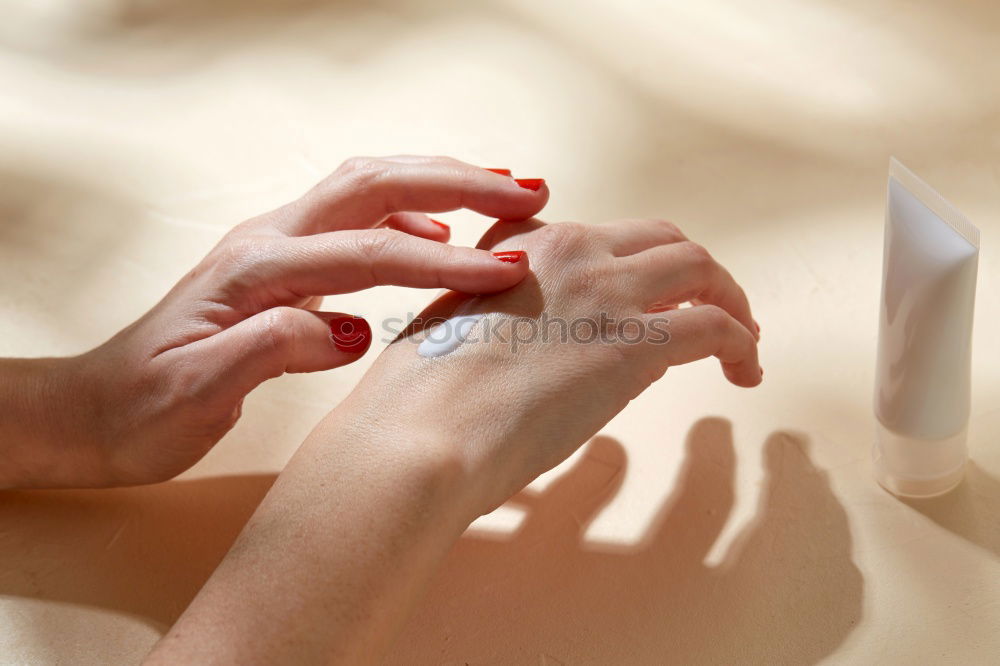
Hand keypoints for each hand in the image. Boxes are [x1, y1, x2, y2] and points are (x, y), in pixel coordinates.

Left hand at [6, 156, 547, 487]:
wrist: (94, 408)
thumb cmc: (141, 409)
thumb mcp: (195, 395)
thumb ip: (268, 351)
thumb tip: (348, 331)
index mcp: (254, 271)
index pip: (369, 252)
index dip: (442, 263)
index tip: (505, 272)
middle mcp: (267, 240)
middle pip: (375, 185)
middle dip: (457, 183)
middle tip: (526, 192)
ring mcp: (276, 244)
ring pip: (369, 188)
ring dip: (439, 183)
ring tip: (502, 191)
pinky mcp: (283, 262)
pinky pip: (359, 218)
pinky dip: (411, 214)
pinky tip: (439, 234)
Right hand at [340, 217, 761, 514]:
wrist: (419, 436)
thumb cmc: (416, 400)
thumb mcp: (455, 329)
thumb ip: (506, 313)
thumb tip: (553, 336)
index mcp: (521, 244)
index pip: (603, 238)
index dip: (636, 266)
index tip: (648, 295)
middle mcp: (571, 250)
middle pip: (662, 241)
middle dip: (693, 272)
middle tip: (709, 308)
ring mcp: (605, 292)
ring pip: (700, 269)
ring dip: (729, 300)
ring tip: (741, 340)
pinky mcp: (635, 342)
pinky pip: (716, 326)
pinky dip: (741, 345)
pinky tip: (745, 373)